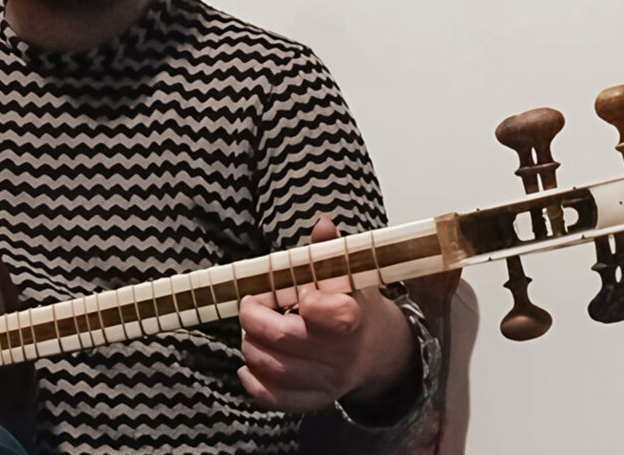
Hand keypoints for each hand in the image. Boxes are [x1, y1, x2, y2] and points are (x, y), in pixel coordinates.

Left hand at [237, 215, 417, 413]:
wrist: (376, 348)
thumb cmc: (352, 303)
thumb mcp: (347, 274)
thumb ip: (329, 250)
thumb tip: (322, 223)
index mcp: (353, 317)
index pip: (329, 313)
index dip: (306, 300)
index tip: (298, 291)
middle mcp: (342, 354)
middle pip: (284, 338)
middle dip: (254, 318)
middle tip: (250, 305)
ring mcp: (329, 381)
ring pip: (273, 367)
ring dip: (250, 344)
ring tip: (252, 330)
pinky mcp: (315, 400)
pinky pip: (276, 399)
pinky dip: (254, 383)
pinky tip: (248, 365)